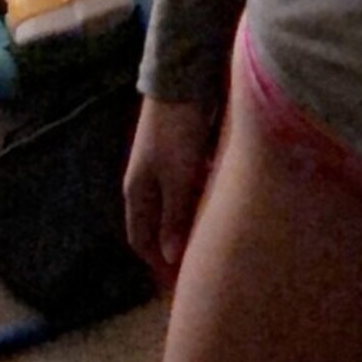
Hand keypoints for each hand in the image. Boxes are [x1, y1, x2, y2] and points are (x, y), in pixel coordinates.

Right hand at [124, 96, 217, 292]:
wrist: (184, 77)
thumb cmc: (179, 131)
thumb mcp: (179, 176)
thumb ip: (175, 216)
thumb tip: (170, 256)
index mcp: (138, 191)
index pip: (141, 239)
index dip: (157, 263)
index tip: (177, 284)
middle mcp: (147, 180)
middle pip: (159, 223)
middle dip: (175, 246)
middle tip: (199, 266)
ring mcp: (165, 163)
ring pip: (177, 203)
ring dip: (190, 221)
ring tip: (215, 240)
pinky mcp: (183, 149)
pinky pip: (191, 184)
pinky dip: (202, 198)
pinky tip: (224, 202)